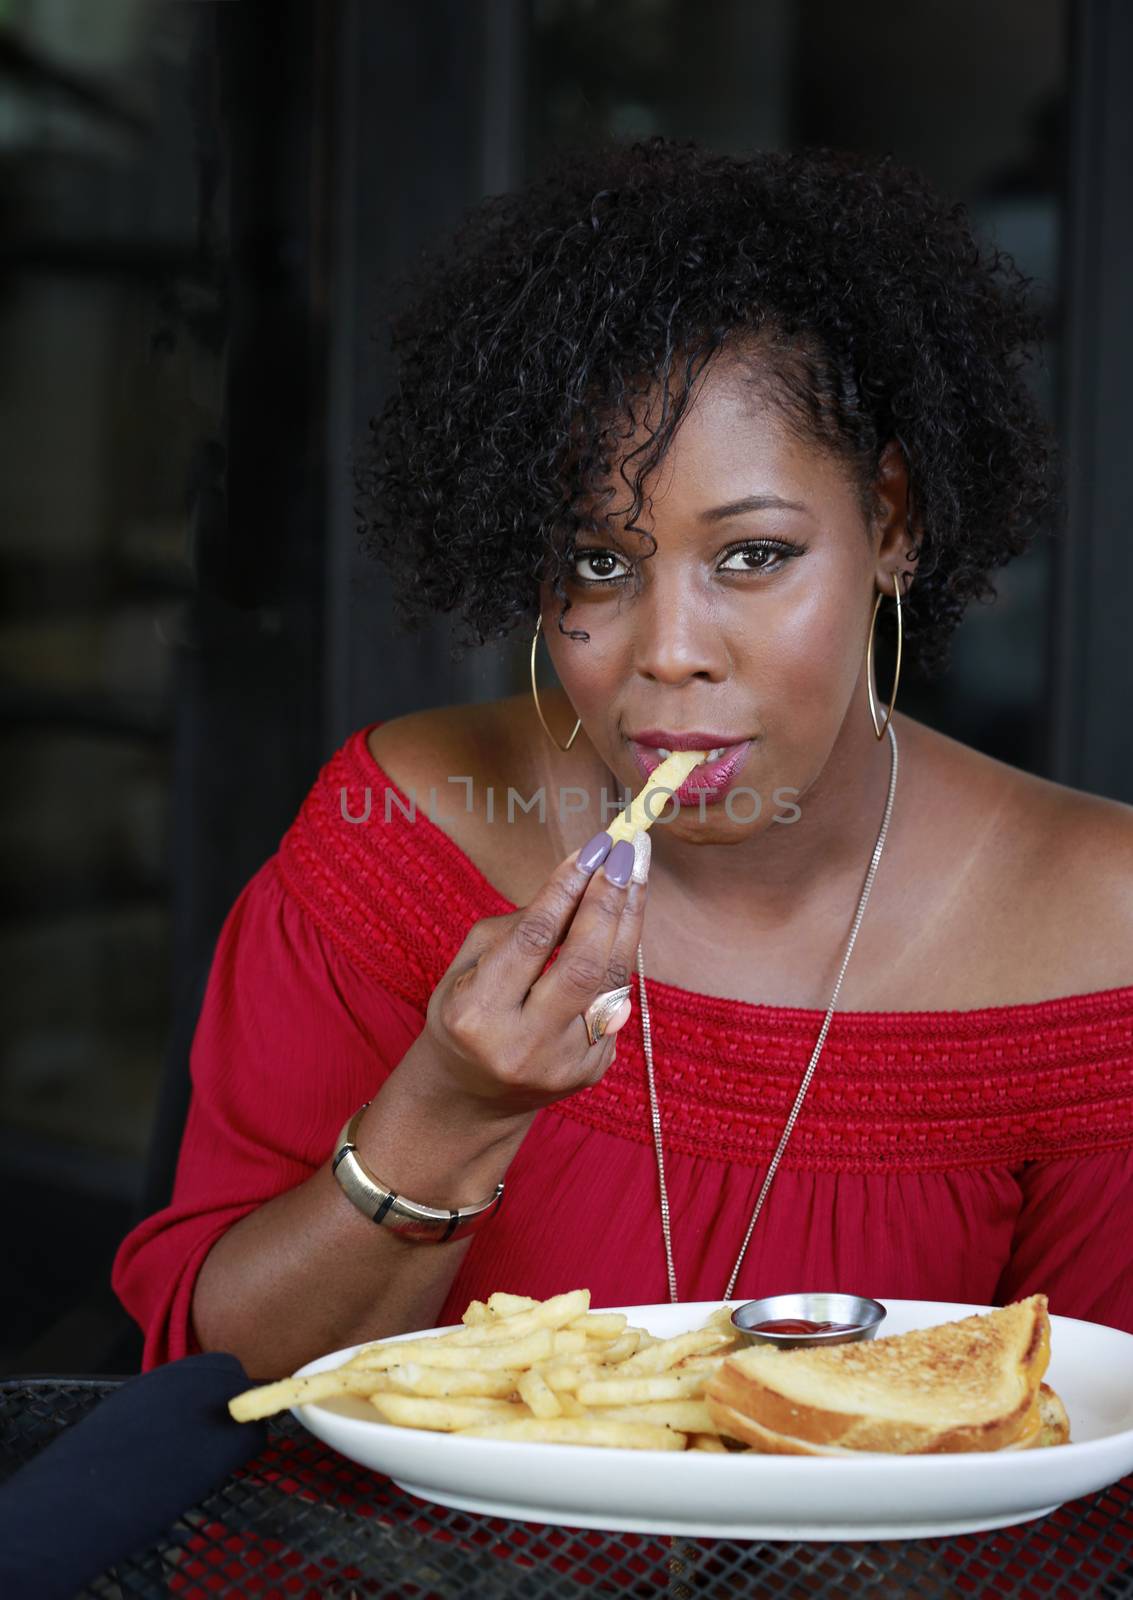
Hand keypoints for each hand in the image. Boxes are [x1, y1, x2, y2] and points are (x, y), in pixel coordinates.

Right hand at [418, 831, 647, 1119]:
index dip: (567, 888)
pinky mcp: (591, 1072)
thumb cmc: (466, 1013)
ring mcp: (562, 1065)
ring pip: (611, 982)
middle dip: (610, 901)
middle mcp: (522, 1045)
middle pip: (583, 963)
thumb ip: (519, 927)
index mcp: (476, 1014)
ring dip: (629, 923)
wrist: (471, 1097)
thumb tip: (581, 882)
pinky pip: (614, 1003)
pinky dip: (616, 961)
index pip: (534, 940)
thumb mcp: (469, 967)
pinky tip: (619, 927)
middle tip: (628, 853)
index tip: (594, 847)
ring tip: (637, 876)